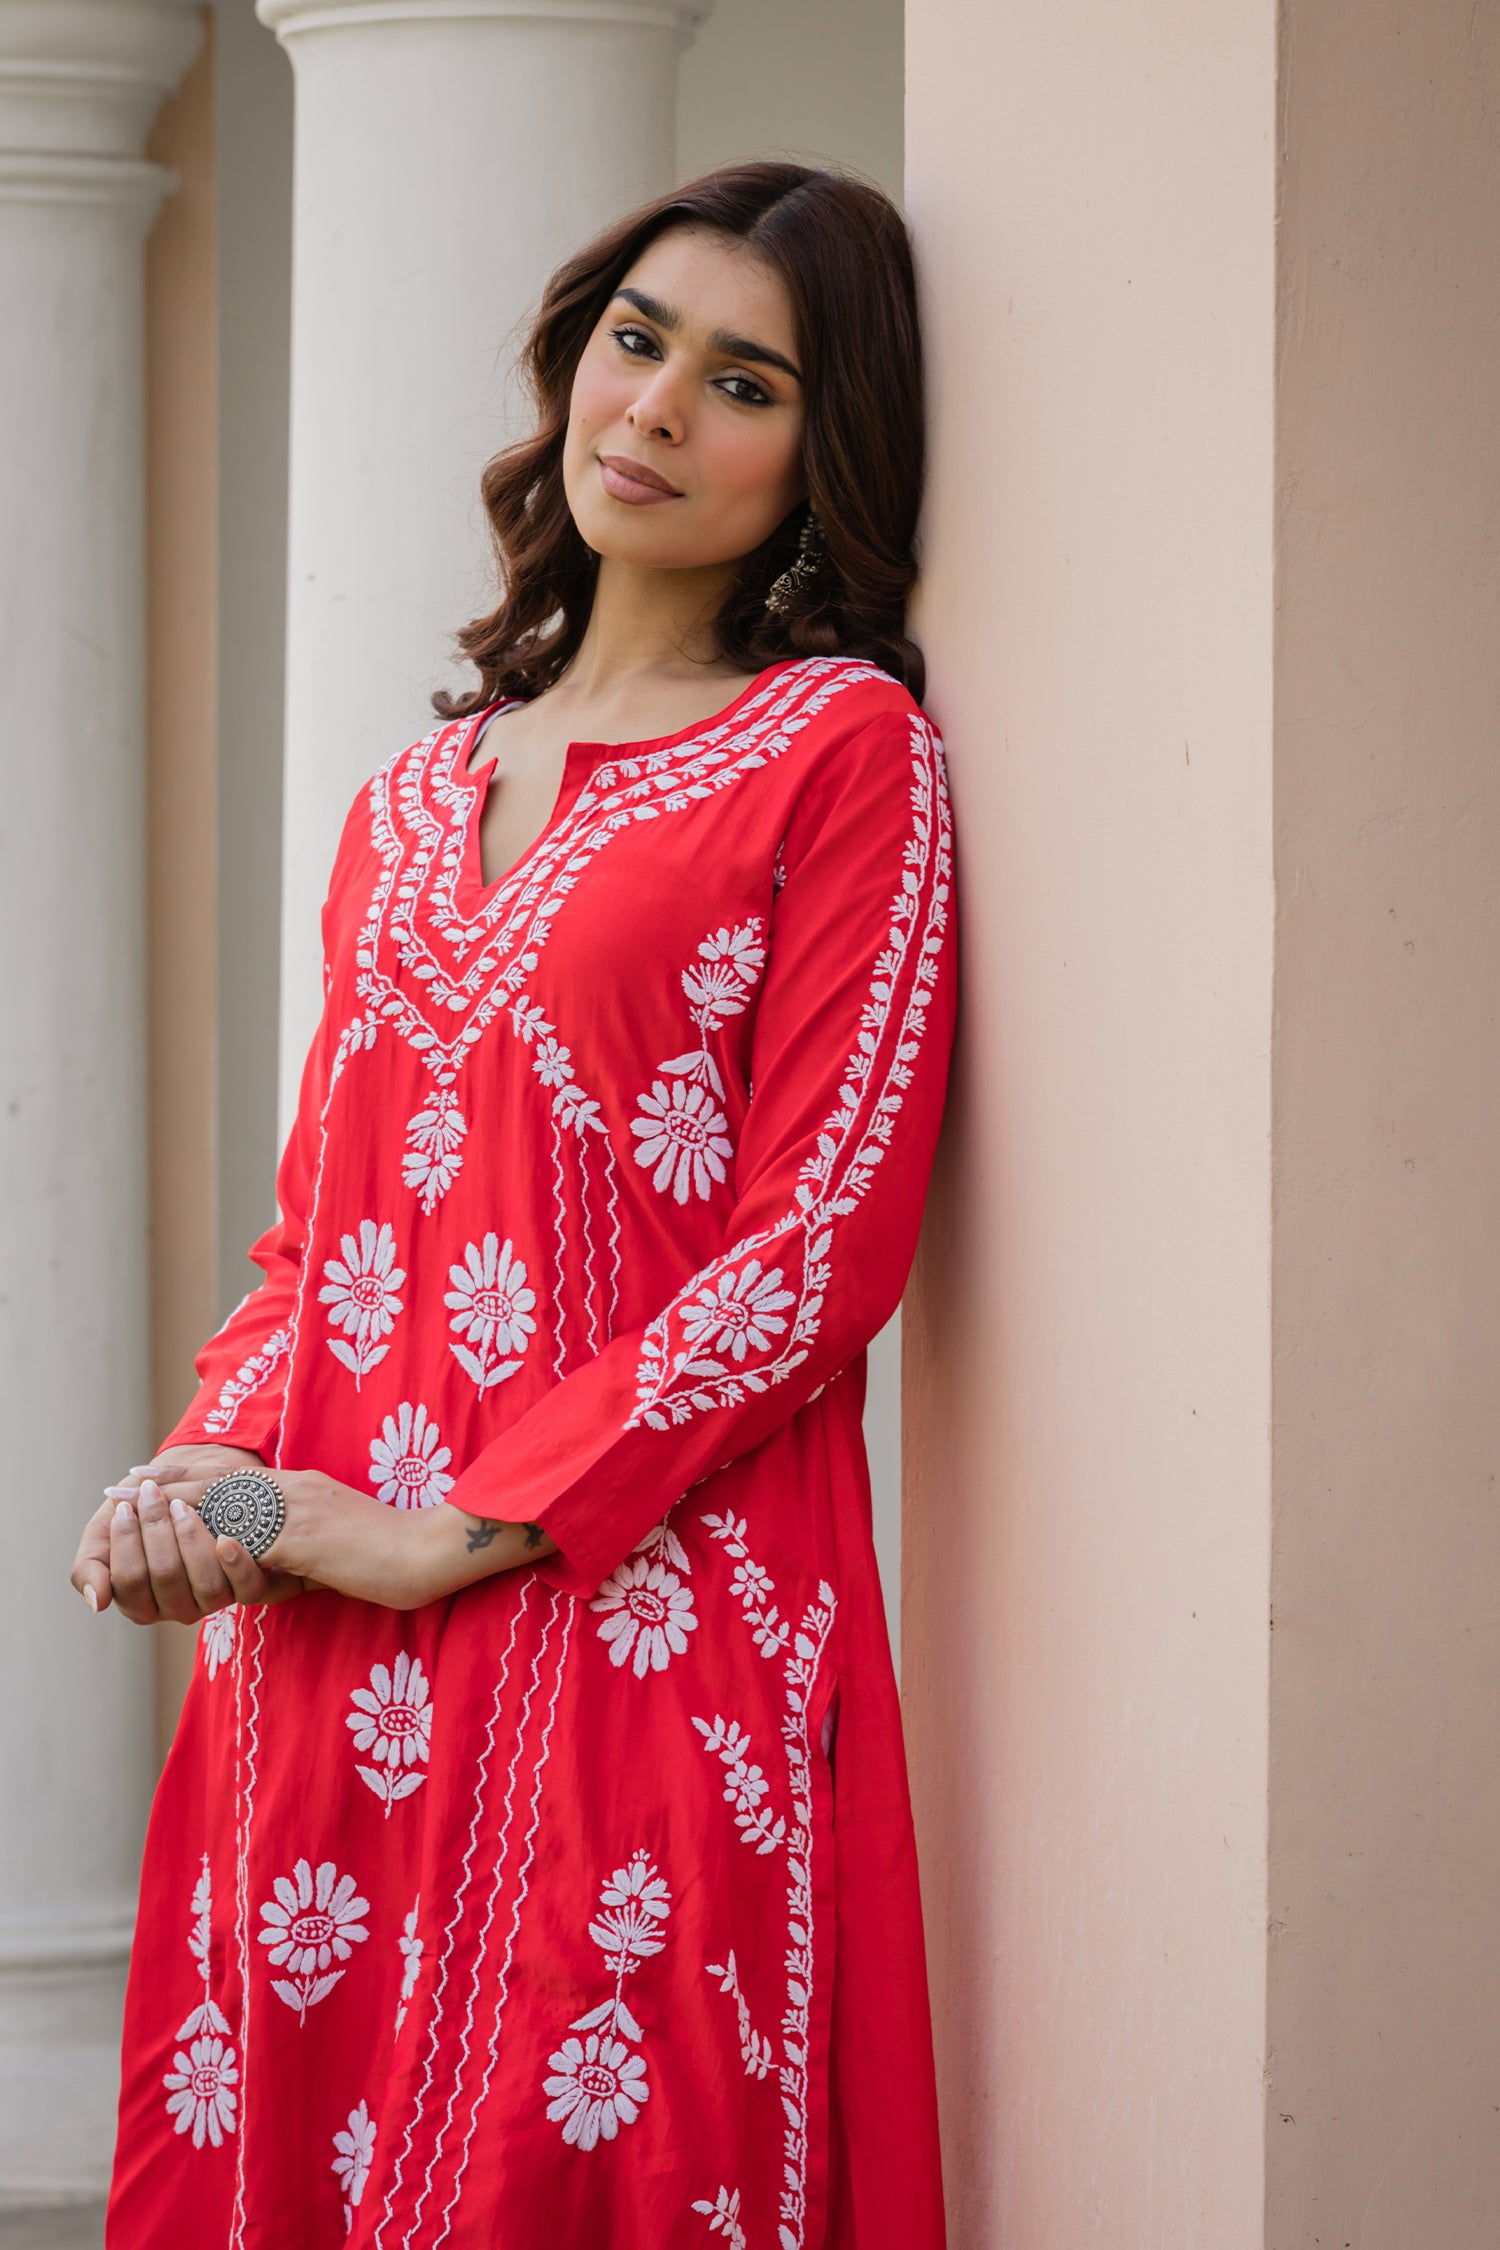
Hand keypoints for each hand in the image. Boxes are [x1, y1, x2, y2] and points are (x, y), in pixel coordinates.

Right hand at [71, 1445, 264, 1619]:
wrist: (184, 1483)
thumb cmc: (137, 1510)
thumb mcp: (103, 1533)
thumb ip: (90, 1566)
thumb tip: (96, 1602)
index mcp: (138, 1602)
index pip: (129, 1580)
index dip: (126, 1542)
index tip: (125, 1506)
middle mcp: (176, 1608)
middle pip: (165, 1577)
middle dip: (156, 1529)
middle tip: (151, 1494)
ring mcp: (212, 1600)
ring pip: (205, 1584)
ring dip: (191, 1538)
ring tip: (180, 1505)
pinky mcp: (245, 1587)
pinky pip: (247, 1588)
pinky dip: (236, 1563)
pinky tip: (226, 1538)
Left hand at [75, 1455, 555, 1619]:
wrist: (430, 1553)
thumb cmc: (390, 1553)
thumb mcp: (337, 1539)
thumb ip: (303, 1537)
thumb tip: (272, 1549)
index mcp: (302, 1488)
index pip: (235, 1475)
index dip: (190, 1473)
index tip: (151, 1475)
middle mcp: (296, 1489)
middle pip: (219, 1476)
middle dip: (168, 1479)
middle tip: (124, 1481)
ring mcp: (299, 1509)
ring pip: (224, 1498)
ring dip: (175, 1498)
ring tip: (135, 1500)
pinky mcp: (304, 1537)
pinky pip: (248, 1532)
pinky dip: (209, 1530)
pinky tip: (180, 1533)